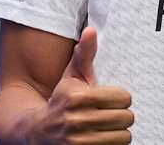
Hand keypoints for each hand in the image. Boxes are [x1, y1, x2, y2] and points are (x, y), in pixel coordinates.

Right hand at [26, 27, 133, 143]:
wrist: (37, 132)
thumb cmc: (61, 100)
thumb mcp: (71, 77)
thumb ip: (84, 54)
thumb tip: (91, 30)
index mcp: (77, 98)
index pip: (123, 98)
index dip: (121, 98)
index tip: (113, 99)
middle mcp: (77, 120)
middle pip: (126, 118)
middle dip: (122, 116)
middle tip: (112, 114)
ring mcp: (79, 142)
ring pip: (124, 137)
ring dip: (119, 132)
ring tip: (109, 127)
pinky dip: (113, 144)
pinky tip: (102, 138)